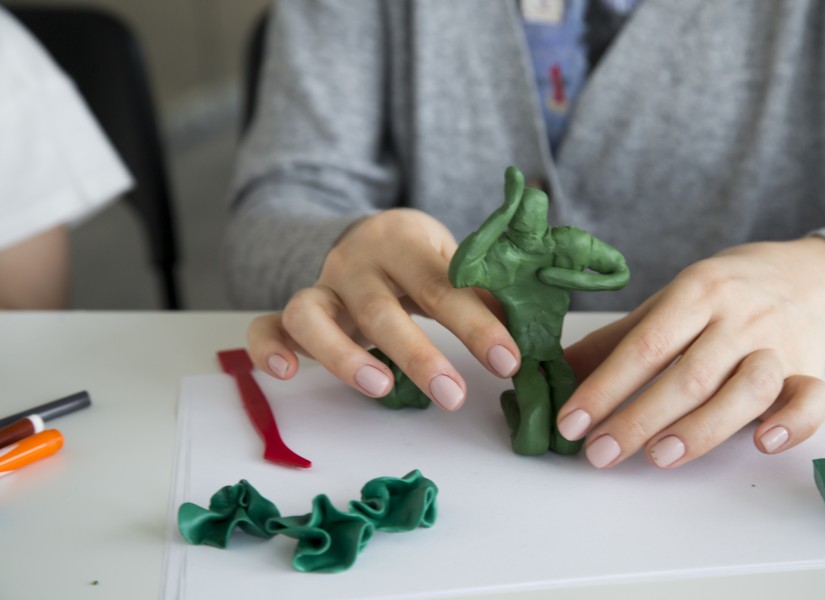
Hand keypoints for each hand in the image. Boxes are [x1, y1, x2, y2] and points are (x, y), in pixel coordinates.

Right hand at [246, 209, 519, 410]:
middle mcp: (357, 260)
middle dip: (419, 354)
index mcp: (406, 241)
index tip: (508, 361)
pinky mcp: (292, 310)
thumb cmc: (424, 261)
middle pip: (382, 307)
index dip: (477, 325)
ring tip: (379, 387)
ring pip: (314, 313)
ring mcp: (320, 285)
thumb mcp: (456, 262)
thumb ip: (488, 294)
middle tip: (454, 395)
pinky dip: (268, 346)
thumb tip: (535, 335)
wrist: (372, 238)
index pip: (444, 284)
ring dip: (343, 354)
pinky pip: (265, 324)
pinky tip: (287, 373)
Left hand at [556, 237, 824, 468]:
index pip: (645, 346)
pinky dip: (793, 423)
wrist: (807, 276)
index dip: (605, 387)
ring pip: (748, 389)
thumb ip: (617, 340)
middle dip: (639, 419)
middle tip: (600, 454)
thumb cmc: (723, 295)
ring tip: (658, 457)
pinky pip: (812, 398)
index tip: (572, 423)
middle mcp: (739, 318)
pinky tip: (762, 443)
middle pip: (690, 375)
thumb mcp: (667, 304)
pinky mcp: (812, 370)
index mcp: (696, 292)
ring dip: (702, 429)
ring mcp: (779, 344)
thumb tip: (558, 371)